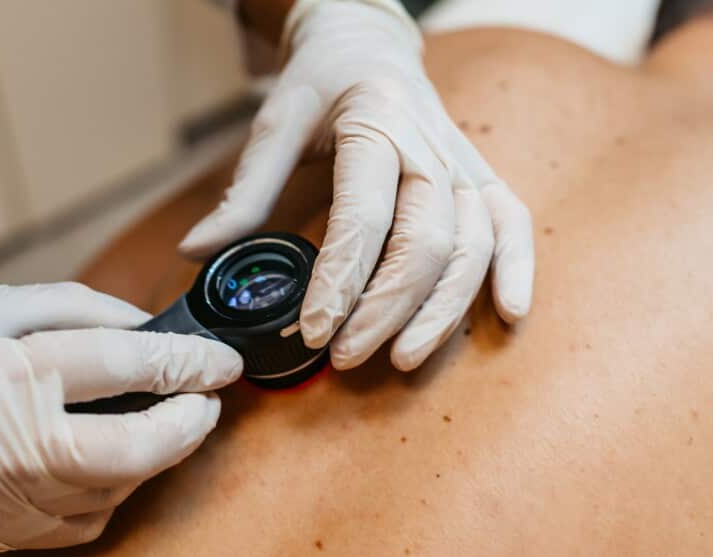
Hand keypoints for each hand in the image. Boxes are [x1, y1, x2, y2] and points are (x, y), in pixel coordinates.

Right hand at [0, 284, 241, 550]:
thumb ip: (81, 312)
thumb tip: (155, 334)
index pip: (120, 368)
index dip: (187, 364)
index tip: (221, 361)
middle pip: (129, 450)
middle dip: (187, 425)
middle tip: (207, 400)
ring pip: (110, 493)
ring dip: (151, 458)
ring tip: (159, 421)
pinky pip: (76, 523)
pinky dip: (107, 491)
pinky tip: (106, 458)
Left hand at [182, 0, 533, 370]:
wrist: (370, 42)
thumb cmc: (322, 84)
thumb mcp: (275, 122)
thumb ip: (245, 192)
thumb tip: (195, 251)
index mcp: (375, 124)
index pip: (365, 215)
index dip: (340, 280)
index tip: (312, 330)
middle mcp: (429, 146)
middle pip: (426, 240)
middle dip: (386, 308)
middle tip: (344, 355)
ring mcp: (463, 164)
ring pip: (473, 245)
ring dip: (442, 310)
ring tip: (402, 358)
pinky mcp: (482, 178)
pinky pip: (513, 224)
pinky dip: (517, 269)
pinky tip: (510, 314)